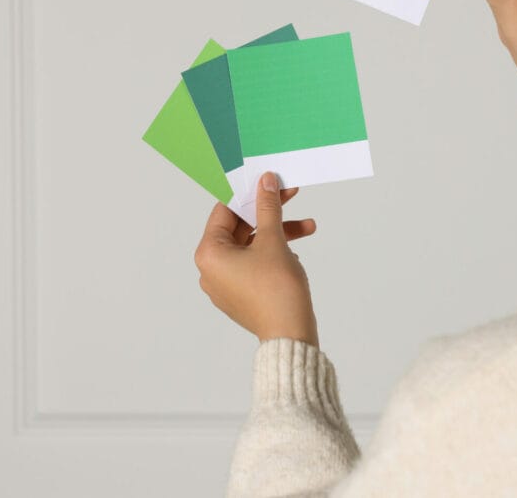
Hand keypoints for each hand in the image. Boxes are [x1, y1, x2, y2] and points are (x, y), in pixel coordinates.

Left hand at [194, 172, 319, 346]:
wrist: (290, 335)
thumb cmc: (276, 290)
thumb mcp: (273, 240)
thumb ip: (267, 208)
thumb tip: (265, 183)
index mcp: (209, 253)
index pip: (225, 211)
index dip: (249, 193)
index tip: (267, 181)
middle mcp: (211, 269)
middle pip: (239, 227)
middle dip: (269, 213)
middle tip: (290, 194)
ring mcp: (225, 283)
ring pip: (251, 245)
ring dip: (278, 232)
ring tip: (308, 226)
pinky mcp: (241, 294)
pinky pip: (254, 263)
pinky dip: (273, 252)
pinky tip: (294, 250)